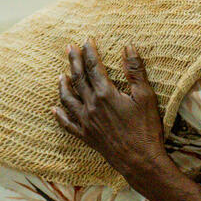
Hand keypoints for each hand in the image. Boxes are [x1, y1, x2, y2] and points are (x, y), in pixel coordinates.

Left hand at [53, 41, 171, 184]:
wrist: (139, 160)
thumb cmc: (146, 128)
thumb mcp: (146, 96)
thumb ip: (135, 71)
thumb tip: (129, 48)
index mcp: (105, 94)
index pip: (94, 67)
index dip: (90, 52)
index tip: (87, 40)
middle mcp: (91, 106)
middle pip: (79, 79)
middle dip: (74, 62)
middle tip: (69, 48)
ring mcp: (86, 122)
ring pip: (68, 99)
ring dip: (64, 85)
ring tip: (61, 75)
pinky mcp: (86, 136)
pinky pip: (67, 123)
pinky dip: (59, 115)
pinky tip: (54, 108)